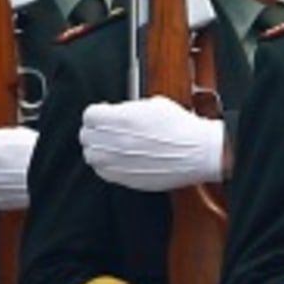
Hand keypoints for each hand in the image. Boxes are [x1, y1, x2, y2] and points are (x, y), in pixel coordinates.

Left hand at [80, 97, 223, 190]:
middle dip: (93, 130)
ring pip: (91, 156)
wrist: (198, 152)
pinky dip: (105, 165)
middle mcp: (118, 141)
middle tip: (103, 129)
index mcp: (123, 119)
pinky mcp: (128, 179)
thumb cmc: (180, 127)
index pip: (89, 115)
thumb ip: (128, 108)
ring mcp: (121, 163)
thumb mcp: (153, 104)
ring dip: (96, 149)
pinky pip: (103, 173)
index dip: (95, 113)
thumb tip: (116, 111)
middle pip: (86, 136)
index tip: (101, 114)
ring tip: (107, 145)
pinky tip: (116, 159)